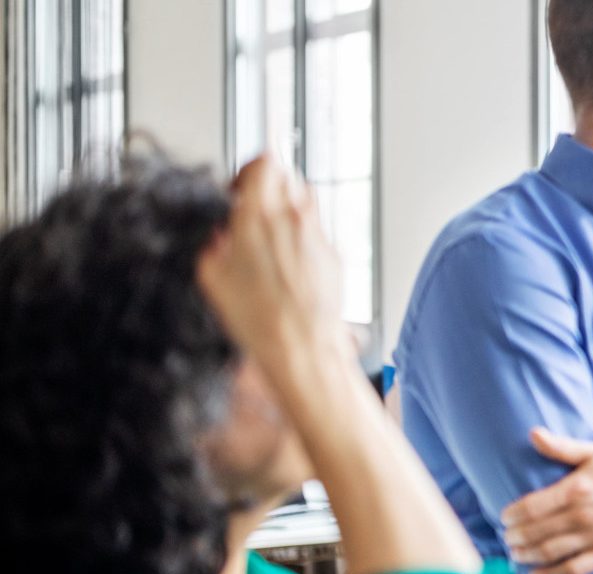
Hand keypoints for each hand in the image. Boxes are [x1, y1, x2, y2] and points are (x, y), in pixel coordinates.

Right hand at [195, 154, 345, 361]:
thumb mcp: (212, 277)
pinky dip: (302, 232)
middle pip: (286, 174)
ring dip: (288, 205)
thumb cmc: (260, 318)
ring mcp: (317, 233)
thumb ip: (214, 243)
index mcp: (258, 217)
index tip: (239, 188)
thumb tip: (221, 235)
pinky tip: (289, 258)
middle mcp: (292, 219)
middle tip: (254, 208)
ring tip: (272, 232)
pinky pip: (317, 227)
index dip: (249, 170)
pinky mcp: (333, 251)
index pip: (264, 162)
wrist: (302, 344)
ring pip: (306, 197)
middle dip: (268, 186)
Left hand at [501, 428, 592, 573]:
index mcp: (578, 488)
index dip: (513, 515)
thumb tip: (533, 434)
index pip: (532, 506)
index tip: (504, 518)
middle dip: (516, 537)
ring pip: (550, 552)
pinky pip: (573, 570)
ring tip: (516, 554)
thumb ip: (562, 448)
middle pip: (537, 531)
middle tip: (507, 538)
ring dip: (527, 555)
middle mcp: (584, 515)